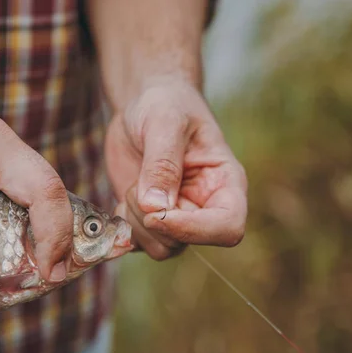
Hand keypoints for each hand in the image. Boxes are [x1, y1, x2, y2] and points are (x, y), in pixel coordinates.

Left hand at [105, 76, 247, 259]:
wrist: (144, 105)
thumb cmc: (166, 104)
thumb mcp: (164, 121)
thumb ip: (162, 163)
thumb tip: (156, 207)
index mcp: (225, 184)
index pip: (228, 227)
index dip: (194, 230)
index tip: (158, 212)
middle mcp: (206, 207)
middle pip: (186, 242)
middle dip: (153, 220)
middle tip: (137, 185)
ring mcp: (179, 217)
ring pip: (161, 248)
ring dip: (136, 223)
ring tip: (133, 186)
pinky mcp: (152, 221)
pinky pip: (138, 243)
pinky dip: (123, 226)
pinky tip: (124, 197)